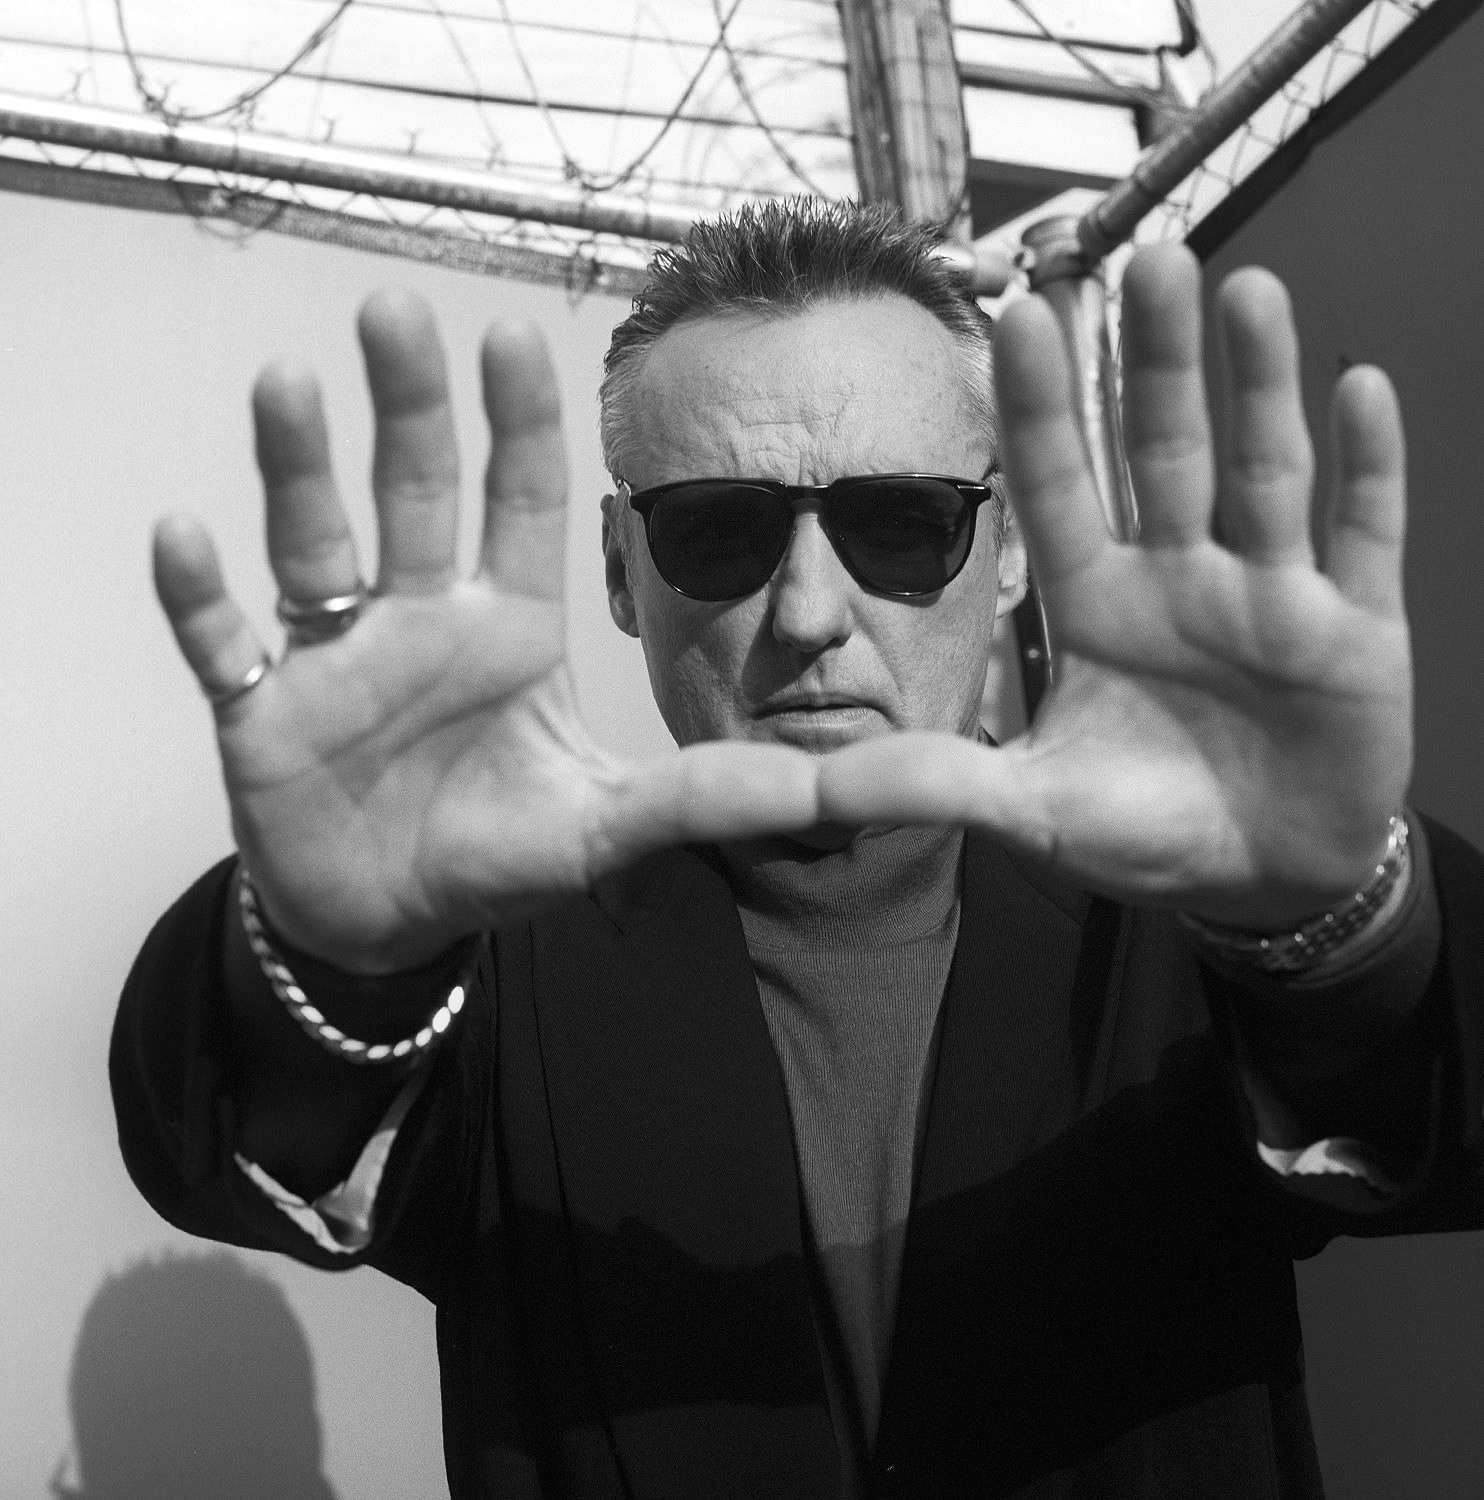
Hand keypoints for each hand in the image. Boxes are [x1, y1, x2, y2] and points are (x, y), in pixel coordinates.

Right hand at [154, 292, 822, 971]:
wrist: (393, 919)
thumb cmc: (501, 855)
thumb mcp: (611, 825)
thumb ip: (712, 800)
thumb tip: (841, 792)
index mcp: (510, 629)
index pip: (522, 504)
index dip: (519, 425)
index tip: (515, 333)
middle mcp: (423, 620)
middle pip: (418, 493)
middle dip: (410, 407)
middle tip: (393, 312)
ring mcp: (337, 659)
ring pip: (315, 542)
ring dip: (298, 467)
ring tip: (287, 384)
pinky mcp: (262, 713)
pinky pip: (224, 642)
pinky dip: (199, 597)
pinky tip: (180, 533)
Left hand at [817, 245, 1411, 928]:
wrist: (1261, 879)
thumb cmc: (1144, 834)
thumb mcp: (1029, 812)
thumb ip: (931, 783)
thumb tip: (807, 788)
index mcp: (1097, 607)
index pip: (1059, 489)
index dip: (1040, 409)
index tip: (1018, 315)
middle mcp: (1179, 582)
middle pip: (1163, 454)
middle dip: (1154, 364)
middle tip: (1147, 257)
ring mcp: (1269, 597)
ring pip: (1262, 471)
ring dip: (1257, 385)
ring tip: (1245, 290)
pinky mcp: (1354, 630)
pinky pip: (1363, 535)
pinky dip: (1368, 468)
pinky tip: (1359, 389)